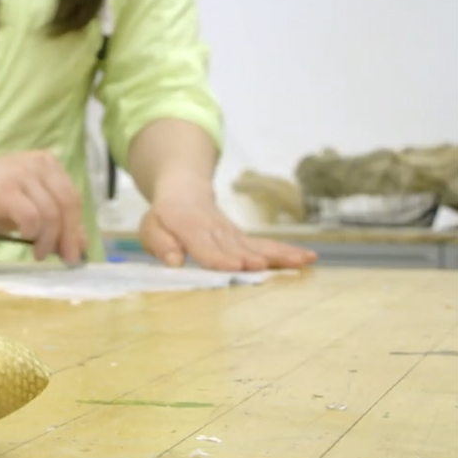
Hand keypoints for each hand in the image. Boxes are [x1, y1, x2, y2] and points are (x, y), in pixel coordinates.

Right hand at [0, 150, 86, 261]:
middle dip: (68, 236)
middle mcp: (38, 165)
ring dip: (48, 239)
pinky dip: (32, 232)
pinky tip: (23, 237)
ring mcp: (22, 175)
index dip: (76, 227)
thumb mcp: (25, 206)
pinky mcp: (6, 189)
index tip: (74, 252)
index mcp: (47, 164)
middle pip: (67, 204)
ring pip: (51, 213)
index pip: (72, 198)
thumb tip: (79, 244)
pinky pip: (31, 216)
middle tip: (63, 258)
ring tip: (38, 253)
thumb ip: (52, 220)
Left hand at [141, 181, 316, 270]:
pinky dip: (287, 251)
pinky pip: (267, 245)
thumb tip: (174, 260)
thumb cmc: (165, 217)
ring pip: (257, 244)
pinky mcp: (245, 239)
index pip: (204, 245)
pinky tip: (308, 259)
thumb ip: (160, 243)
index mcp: (189, 227)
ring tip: (300, 263)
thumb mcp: (150, 228)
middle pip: (235, 247)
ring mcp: (233, 234)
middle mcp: (216, 230)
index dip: (218, 257)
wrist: (186, 191)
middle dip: (249, 258)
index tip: (234, 267)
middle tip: (263, 267)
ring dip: (278, 254)